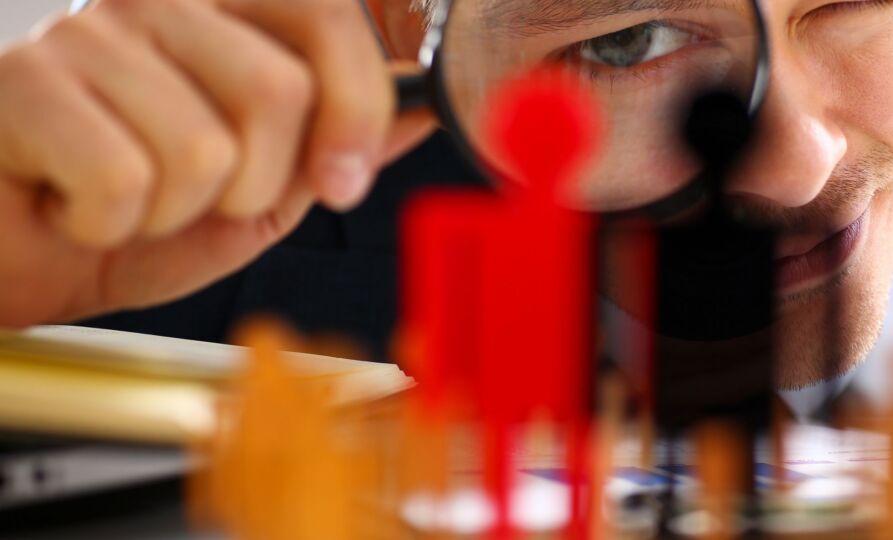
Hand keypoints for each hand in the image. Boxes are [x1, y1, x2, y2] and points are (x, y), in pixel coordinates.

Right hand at [0, 0, 436, 327]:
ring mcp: (87, 32)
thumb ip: (331, 146)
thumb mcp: (259, 191)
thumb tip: (417, 110)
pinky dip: (107, 224)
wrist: (13, 254)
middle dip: (255, 184)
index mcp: (222, 14)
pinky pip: (124, 179)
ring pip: (205, 149)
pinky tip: (74, 204)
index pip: (327, 15)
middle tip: (200, 198)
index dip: (356, 105)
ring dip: (175, 212)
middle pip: (278, 91)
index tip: (343, 179)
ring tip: (129, 201)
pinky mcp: (26, 81)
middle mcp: (157, 2)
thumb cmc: (128, 220)